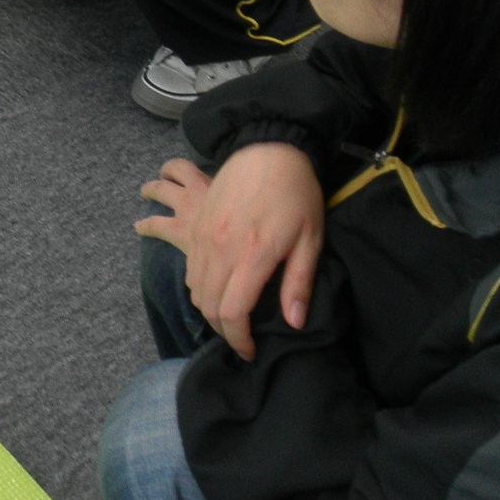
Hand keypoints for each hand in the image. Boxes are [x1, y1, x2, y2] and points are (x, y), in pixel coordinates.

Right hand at [136, 143, 323, 359]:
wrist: (267, 148)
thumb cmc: (296, 194)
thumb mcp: (310, 239)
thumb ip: (298, 283)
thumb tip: (293, 322)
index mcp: (251, 256)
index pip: (232, 313)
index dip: (239, 340)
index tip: (251, 350)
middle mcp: (220, 248)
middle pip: (208, 306)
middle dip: (223, 330)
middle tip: (242, 338)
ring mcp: (203, 235)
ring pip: (194, 288)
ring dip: (209, 309)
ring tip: (230, 315)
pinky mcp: (196, 224)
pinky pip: (189, 266)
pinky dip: (199, 286)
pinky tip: (217, 287)